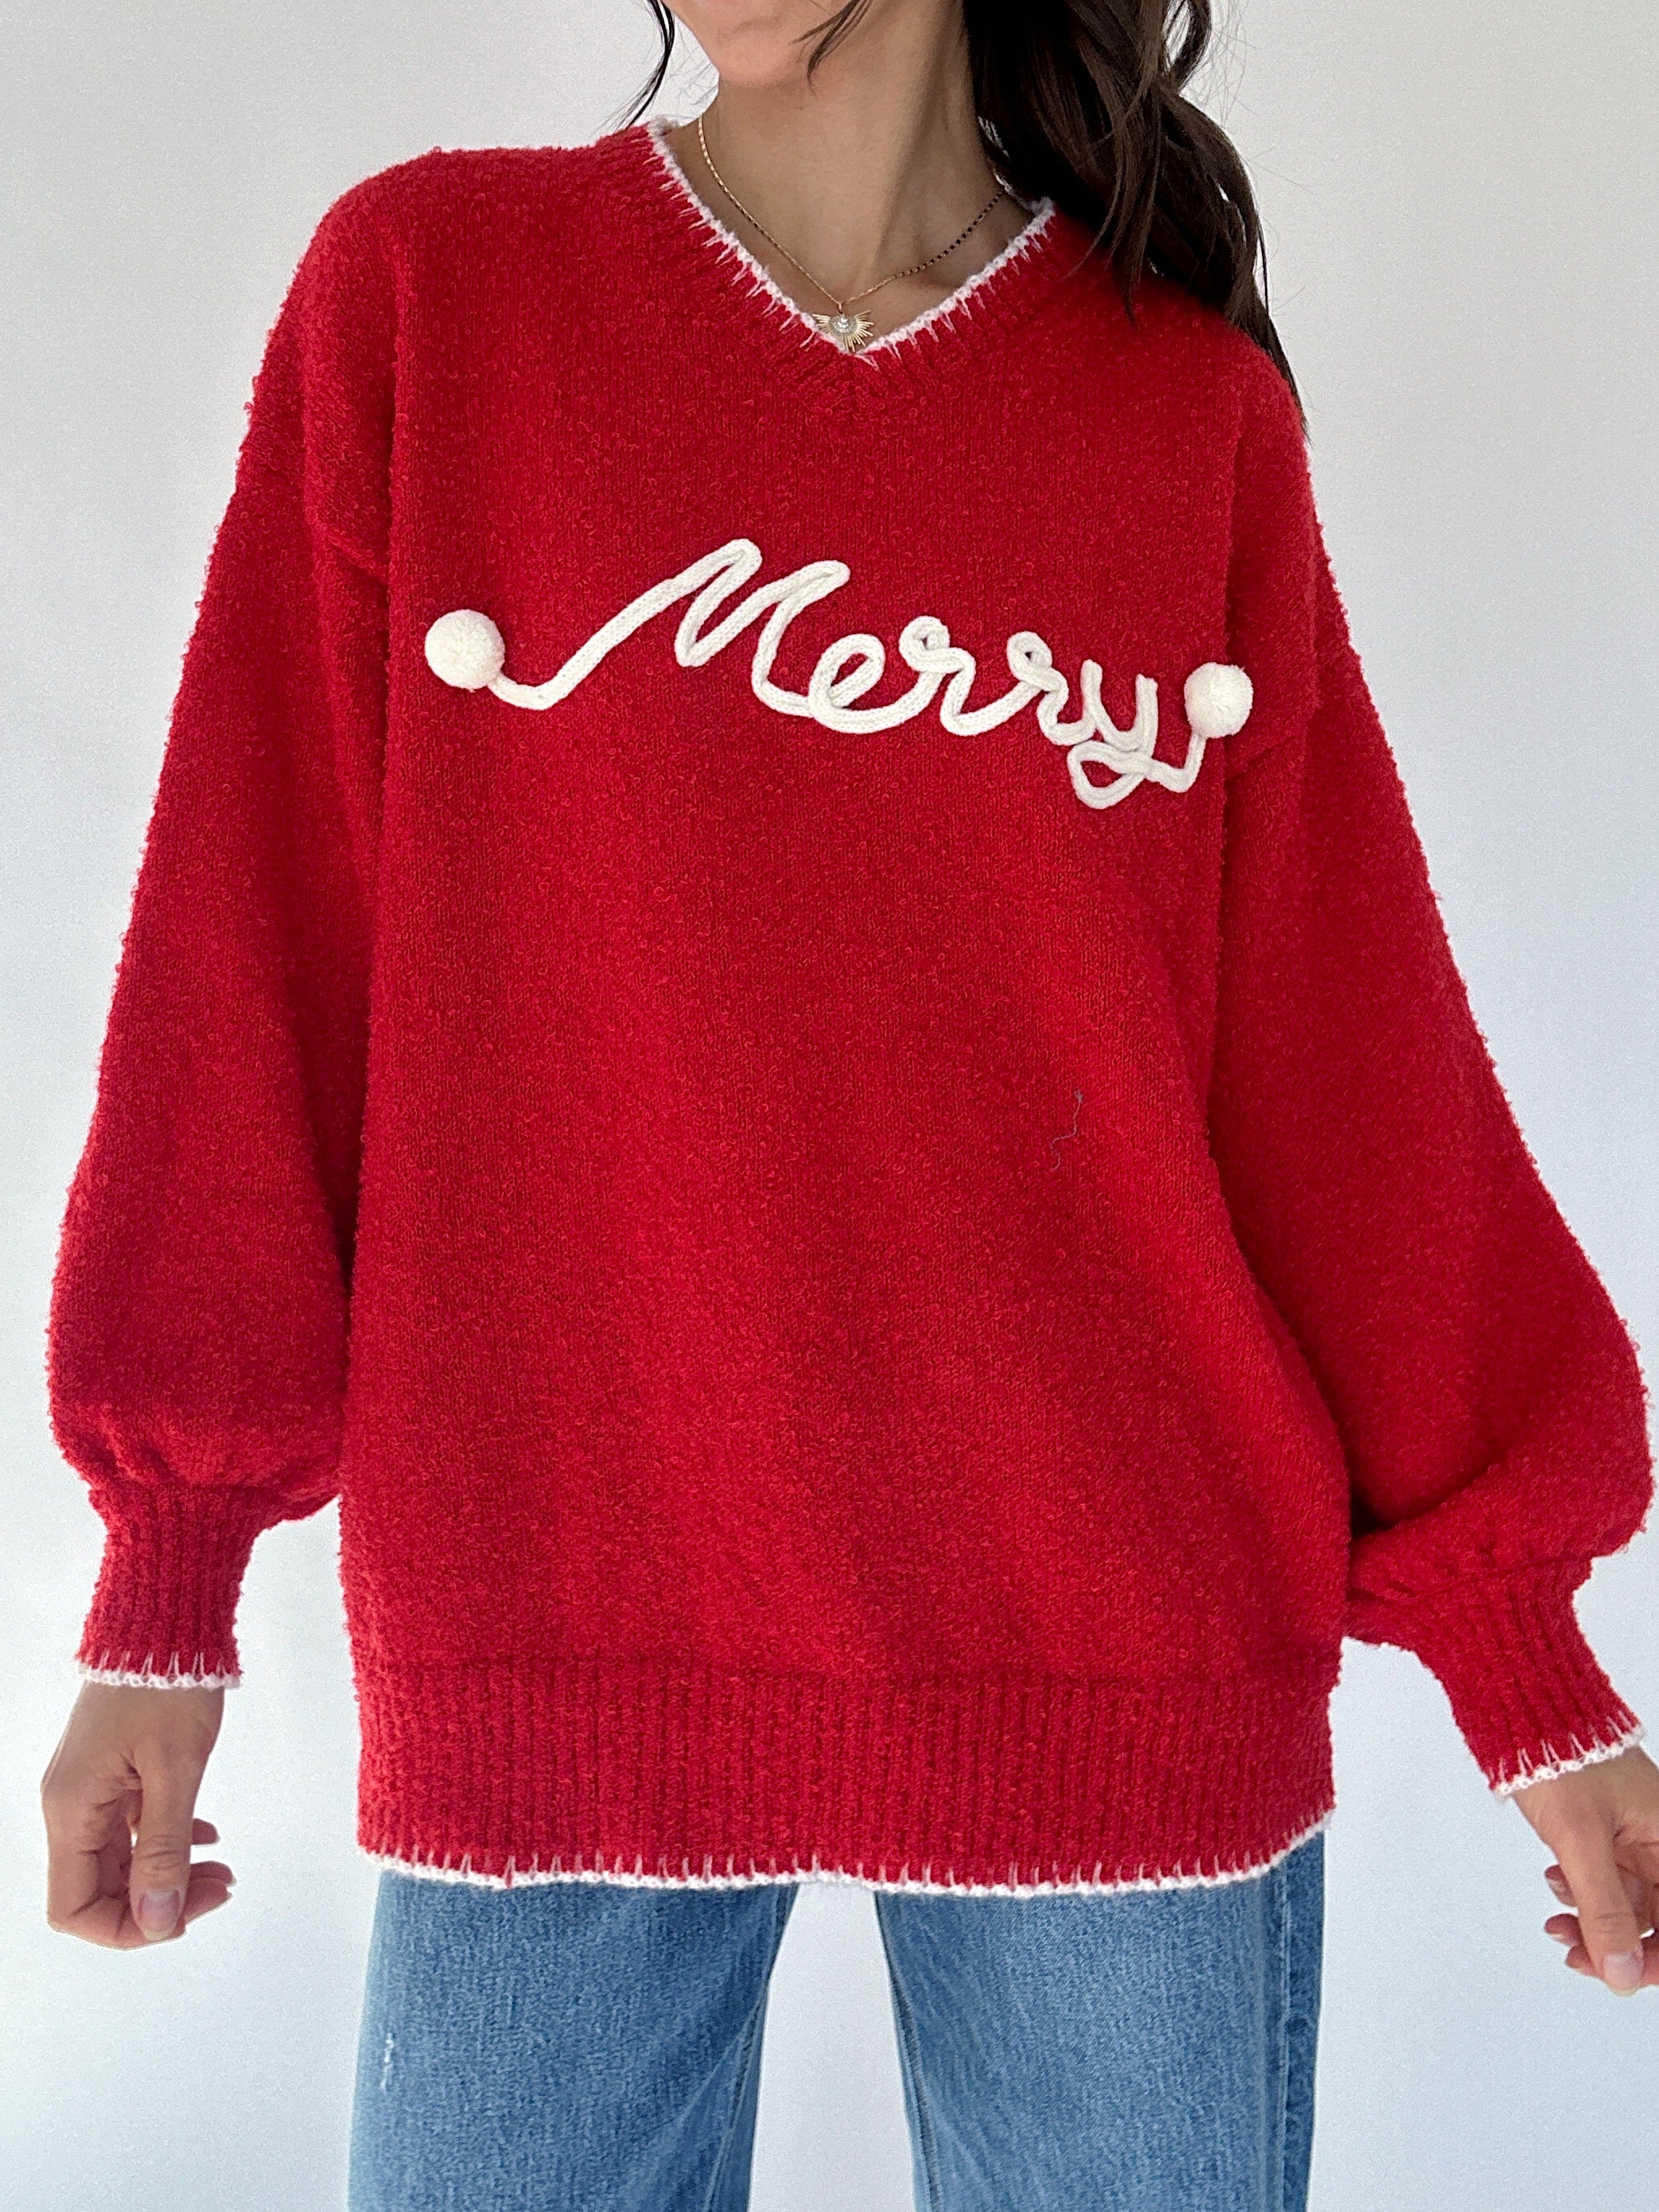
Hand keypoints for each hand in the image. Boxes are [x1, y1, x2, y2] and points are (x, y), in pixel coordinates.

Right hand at [40, 1682, 234, 1946]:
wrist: (166, 1619)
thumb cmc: (168, 1683)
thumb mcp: (175, 1770)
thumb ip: (164, 1849)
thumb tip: (157, 1921)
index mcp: (72, 1810)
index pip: (73, 1908)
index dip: (127, 1927)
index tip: (184, 1914)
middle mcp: (70, 1804)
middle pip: (99, 1889)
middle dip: (158, 1901)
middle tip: (221, 1886)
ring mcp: (90, 1787)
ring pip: (119, 1860)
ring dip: (167, 1872)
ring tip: (223, 1867)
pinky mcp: (113, 1771)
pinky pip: (130, 1827)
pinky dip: (166, 1839)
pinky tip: (206, 1835)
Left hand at [1509, 1743, 1657, 1993]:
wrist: (1521, 1707)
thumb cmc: (1558, 1752)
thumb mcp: (1581, 1840)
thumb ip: (1604, 1909)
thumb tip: (1620, 1972)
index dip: (1655, 1957)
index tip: (1620, 1973)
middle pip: (1658, 1919)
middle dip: (1617, 1945)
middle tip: (1578, 1956)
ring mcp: (1632, 1835)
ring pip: (1628, 1903)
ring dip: (1593, 1922)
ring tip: (1558, 1922)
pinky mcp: (1604, 1831)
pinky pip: (1604, 1879)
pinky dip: (1580, 1893)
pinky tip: (1556, 1883)